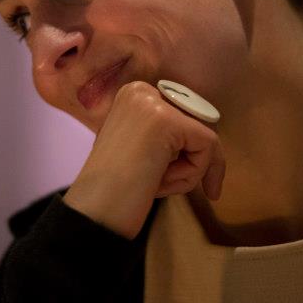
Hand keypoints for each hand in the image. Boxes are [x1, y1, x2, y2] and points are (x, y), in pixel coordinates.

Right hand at [63, 80, 225, 239]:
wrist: (94, 211)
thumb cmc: (115, 190)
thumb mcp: (140, 149)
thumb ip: (165, 136)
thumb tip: (205, 141)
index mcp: (133, 95)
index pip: (184, 117)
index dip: (188, 151)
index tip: (182, 179)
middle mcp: (142, 91)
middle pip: (197, 125)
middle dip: (191, 162)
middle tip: (162, 185)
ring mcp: (153, 104)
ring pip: (204, 137)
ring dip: (188, 172)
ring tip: (152, 184)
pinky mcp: (167, 121)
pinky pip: (209, 146)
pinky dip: (195, 173)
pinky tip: (161, 184)